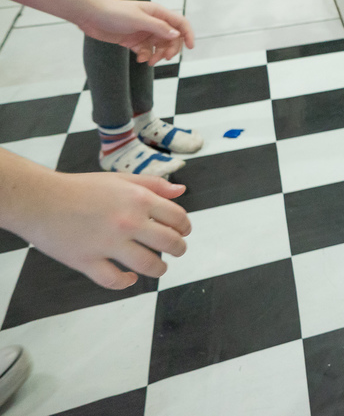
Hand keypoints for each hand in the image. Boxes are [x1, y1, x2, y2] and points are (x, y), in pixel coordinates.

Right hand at [14, 171, 190, 288]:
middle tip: (176, 250)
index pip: (178, 218)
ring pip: (149, 265)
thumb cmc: (80, 187)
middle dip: (179, 249)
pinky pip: (114, 281)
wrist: (39, 199)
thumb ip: (153, 185)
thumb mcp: (120, 179)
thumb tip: (181, 190)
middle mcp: (128, 222)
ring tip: (159, 267)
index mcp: (138, 199)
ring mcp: (108, 243)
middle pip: (170, 243)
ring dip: (160, 269)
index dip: (185, 227)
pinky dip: (126, 283)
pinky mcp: (87, 261)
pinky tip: (130, 278)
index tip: (182, 231)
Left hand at [79, 0, 194, 64]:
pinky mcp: (133, 40)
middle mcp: (153, 22)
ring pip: (159, 46)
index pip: (180, 23)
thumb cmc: (114, 12)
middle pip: (171, 38)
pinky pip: (146, 51)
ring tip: (149, 61)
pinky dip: (146, 56)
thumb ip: (159, 28)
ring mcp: (143, 32)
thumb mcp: (139, 20)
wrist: (90, 15)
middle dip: (170, 49)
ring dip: (158, 55)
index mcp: (158, 13)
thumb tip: (177, 35)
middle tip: (165, 58)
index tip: (190, 47)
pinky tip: (139, 58)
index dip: (188, 34)